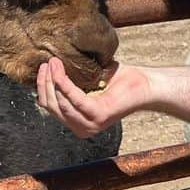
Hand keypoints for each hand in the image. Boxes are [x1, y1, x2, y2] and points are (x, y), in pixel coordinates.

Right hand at [36, 57, 151, 137]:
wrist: (147, 86)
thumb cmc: (122, 82)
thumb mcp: (91, 81)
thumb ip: (73, 80)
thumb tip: (51, 63)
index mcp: (78, 122)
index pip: (50, 107)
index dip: (42, 87)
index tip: (43, 68)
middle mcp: (82, 127)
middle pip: (51, 105)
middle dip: (44, 82)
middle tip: (47, 62)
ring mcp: (90, 124)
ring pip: (59, 102)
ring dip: (52, 79)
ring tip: (53, 61)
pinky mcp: (98, 115)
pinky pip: (73, 97)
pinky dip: (63, 82)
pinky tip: (59, 68)